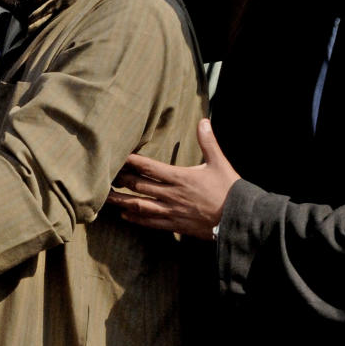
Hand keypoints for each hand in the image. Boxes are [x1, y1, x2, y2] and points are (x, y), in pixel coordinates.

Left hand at [107, 119, 240, 239]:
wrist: (238, 219)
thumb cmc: (229, 190)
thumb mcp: (219, 163)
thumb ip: (208, 142)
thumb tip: (203, 121)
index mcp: (180, 178)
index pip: (149, 167)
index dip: (131, 162)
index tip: (117, 157)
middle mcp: (171, 194)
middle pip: (139, 186)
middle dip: (121, 180)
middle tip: (106, 176)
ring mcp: (171, 211)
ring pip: (140, 206)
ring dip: (122, 201)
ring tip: (106, 198)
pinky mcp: (175, 225)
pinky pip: (151, 223)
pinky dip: (136, 219)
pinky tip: (126, 215)